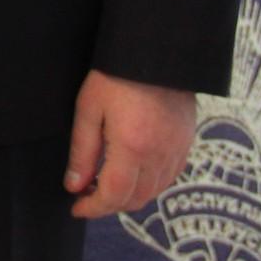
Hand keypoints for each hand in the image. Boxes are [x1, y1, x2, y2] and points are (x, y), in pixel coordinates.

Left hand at [64, 69, 196, 218]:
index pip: (113, 195)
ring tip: (106, 183)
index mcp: (132, 148)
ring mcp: (176, 150)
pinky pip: (169, 177)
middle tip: (87, 195)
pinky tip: (132, 172)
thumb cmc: (116, 76)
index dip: (93, 208)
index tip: (77, 208)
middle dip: (108, 204)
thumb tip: (75, 185)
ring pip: (153, 192)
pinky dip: (149, 184)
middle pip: (135, 199)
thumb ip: (82, 152)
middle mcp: (159, 155)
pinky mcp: (186, 143)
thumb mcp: (88, 110)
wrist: (157, 52)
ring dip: (129, 196)